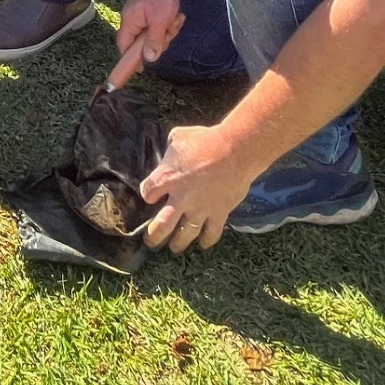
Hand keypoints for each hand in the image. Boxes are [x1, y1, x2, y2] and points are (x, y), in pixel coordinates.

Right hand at [111, 0, 186, 87]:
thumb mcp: (160, 22)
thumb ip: (154, 42)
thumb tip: (148, 60)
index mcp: (129, 22)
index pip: (124, 47)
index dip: (131, 60)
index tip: (142, 69)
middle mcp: (131, 19)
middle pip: (141, 42)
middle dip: (159, 40)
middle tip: (170, 32)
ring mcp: (140, 14)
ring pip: (152, 33)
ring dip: (166, 30)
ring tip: (176, 19)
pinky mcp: (148, 10)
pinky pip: (156, 24)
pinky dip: (167, 23)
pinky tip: (176, 16)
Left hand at [140, 122, 246, 253]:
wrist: (235, 151)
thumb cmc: (206, 141)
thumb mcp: (179, 137)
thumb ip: (170, 150)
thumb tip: (169, 153)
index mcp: (167, 178)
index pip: (148, 192)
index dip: (148, 194)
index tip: (151, 195)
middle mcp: (180, 198)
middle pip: (161, 226)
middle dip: (154, 236)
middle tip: (151, 242)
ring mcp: (200, 209)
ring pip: (185, 235)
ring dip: (178, 244)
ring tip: (174, 248)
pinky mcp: (219, 213)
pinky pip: (211, 233)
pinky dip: (207, 240)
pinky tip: (203, 244)